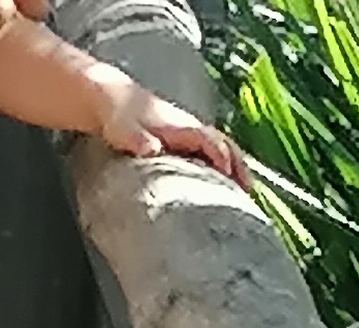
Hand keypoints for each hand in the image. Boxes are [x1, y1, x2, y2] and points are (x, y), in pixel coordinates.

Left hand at [102, 89, 244, 180]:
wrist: (110, 100)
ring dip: (235, 168)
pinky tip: (224, 188)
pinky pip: (210, 154)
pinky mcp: (183, 143)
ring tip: (245, 195)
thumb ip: (136, 138)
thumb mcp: (122, 128)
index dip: (220, 155)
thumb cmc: (116, 116)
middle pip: (223, 143)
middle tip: (249, 191)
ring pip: (220, 149)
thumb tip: (151, 149)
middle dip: (238, 165)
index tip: (228, 176)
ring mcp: (188, 135)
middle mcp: (189, 128)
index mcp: (178, 125)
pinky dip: (222, 169)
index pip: (208, 138)